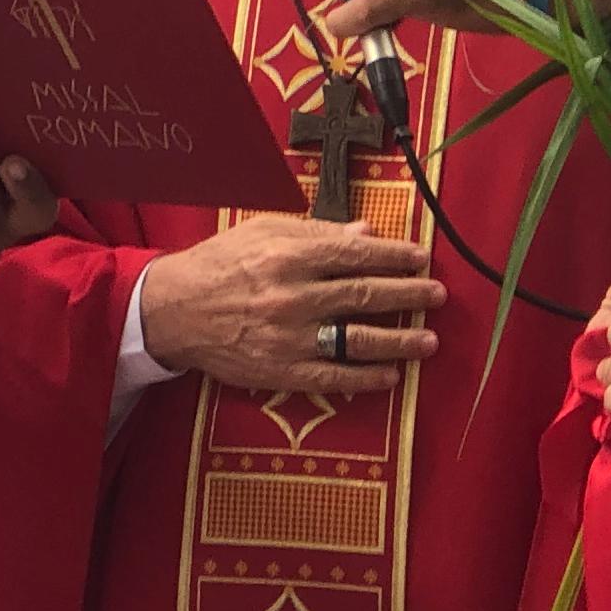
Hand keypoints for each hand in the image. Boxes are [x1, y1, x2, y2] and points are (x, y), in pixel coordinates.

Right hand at [134, 212, 441, 398]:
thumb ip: (317, 233)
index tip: (422, 258)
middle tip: (438, 295)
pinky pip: (335, 376)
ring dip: (401, 340)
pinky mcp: (282, 370)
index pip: (357, 255)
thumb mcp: (263, 232)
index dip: (396, 257)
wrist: (173, 311)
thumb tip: (365, 233)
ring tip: (429, 340)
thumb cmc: (219, 265)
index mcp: (289, 256)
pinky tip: (391, 374)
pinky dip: (367, 377)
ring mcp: (290, 337)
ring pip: (359, 339)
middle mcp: (294, 296)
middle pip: (367, 295)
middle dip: (409, 295)